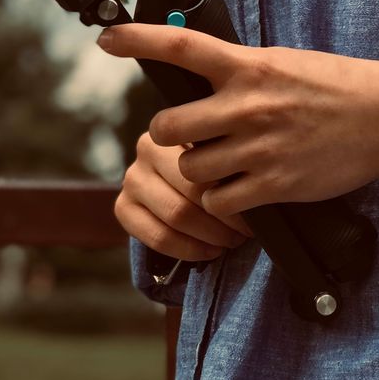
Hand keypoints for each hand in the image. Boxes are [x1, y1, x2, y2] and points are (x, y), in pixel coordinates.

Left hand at [98, 24, 378, 219]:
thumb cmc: (341, 86)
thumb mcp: (287, 63)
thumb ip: (244, 71)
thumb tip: (206, 79)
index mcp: (250, 67)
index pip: (181, 46)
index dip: (136, 39)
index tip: (107, 38)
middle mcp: (247, 106)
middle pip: (167, 126)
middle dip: (171, 136)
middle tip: (191, 137)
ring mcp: (258, 148)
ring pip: (191, 168)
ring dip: (200, 171)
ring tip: (226, 166)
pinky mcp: (273, 184)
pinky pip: (218, 202)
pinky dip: (222, 202)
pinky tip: (241, 192)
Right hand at [114, 132, 252, 261]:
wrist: (183, 179)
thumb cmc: (216, 164)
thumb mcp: (224, 150)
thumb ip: (231, 157)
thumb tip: (255, 180)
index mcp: (177, 127)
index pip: (206, 162)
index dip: (232, 188)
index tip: (254, 204)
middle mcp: (147, 148)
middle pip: (192, 190)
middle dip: (225, 216)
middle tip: (247, 230)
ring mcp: (132, 178)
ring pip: (176, 215)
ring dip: (211, 235)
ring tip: (233, 240)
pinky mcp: (123, 207)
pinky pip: (158, 238)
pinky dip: (189, 249)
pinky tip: (210, 251)